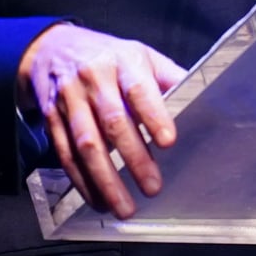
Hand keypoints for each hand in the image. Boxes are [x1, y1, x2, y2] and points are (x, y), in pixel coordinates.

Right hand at [18, 24, 186, 219]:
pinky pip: (65, 154)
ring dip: (105, 179)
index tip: (168, 142)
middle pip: (113, 121)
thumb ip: (169, 78)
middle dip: (134, 158)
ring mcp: (69, 99)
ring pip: (86, 143)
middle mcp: (94, 78)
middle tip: (153, 187)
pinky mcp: (52, 119)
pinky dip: (82, 181)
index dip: (154, 115)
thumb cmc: (108, 56)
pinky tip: (98, 200)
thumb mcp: (141, 55)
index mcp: (123, 61)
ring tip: (124, 207)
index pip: (139, 89)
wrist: (50, 48)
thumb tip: (205, 100)